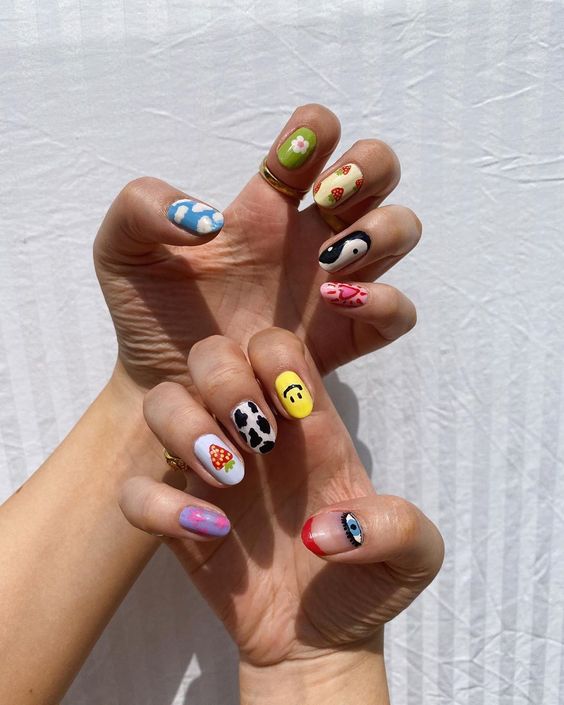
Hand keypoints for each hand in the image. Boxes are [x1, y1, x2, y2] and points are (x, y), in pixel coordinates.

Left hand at [94, 104, 420, 391]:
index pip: (314, 138)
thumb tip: (208, 219)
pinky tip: (335, 302)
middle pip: (377, 169)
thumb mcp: (120, 251)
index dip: (315, 133)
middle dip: (367, 168)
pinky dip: (382, 300)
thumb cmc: (148, 314)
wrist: (166, 382)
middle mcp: (308, 236)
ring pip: (401, 229)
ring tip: (329, 258)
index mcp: (264, 207)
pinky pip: (398, 311)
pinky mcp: (346, 335)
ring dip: (381, 230)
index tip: (288, 164)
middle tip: (326, 201)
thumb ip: (141, 208)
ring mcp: (333, 284)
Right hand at [119, 329, 442, 702]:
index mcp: (308, 423)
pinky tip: (210, 533)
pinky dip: (158, 504)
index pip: (278, 347)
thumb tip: (326, 529)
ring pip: (161, 402)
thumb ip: (398, 531)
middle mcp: (253, 434)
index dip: (279, 357)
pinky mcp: (175, 517)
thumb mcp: (413, 560)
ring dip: (186, 426)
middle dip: (227, 380)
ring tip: (230, 478)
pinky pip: (133, 490)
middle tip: (257, 436)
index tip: (295, 407)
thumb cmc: (365, 582)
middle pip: (211, 354)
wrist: (319, 639)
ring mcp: (208, 470)